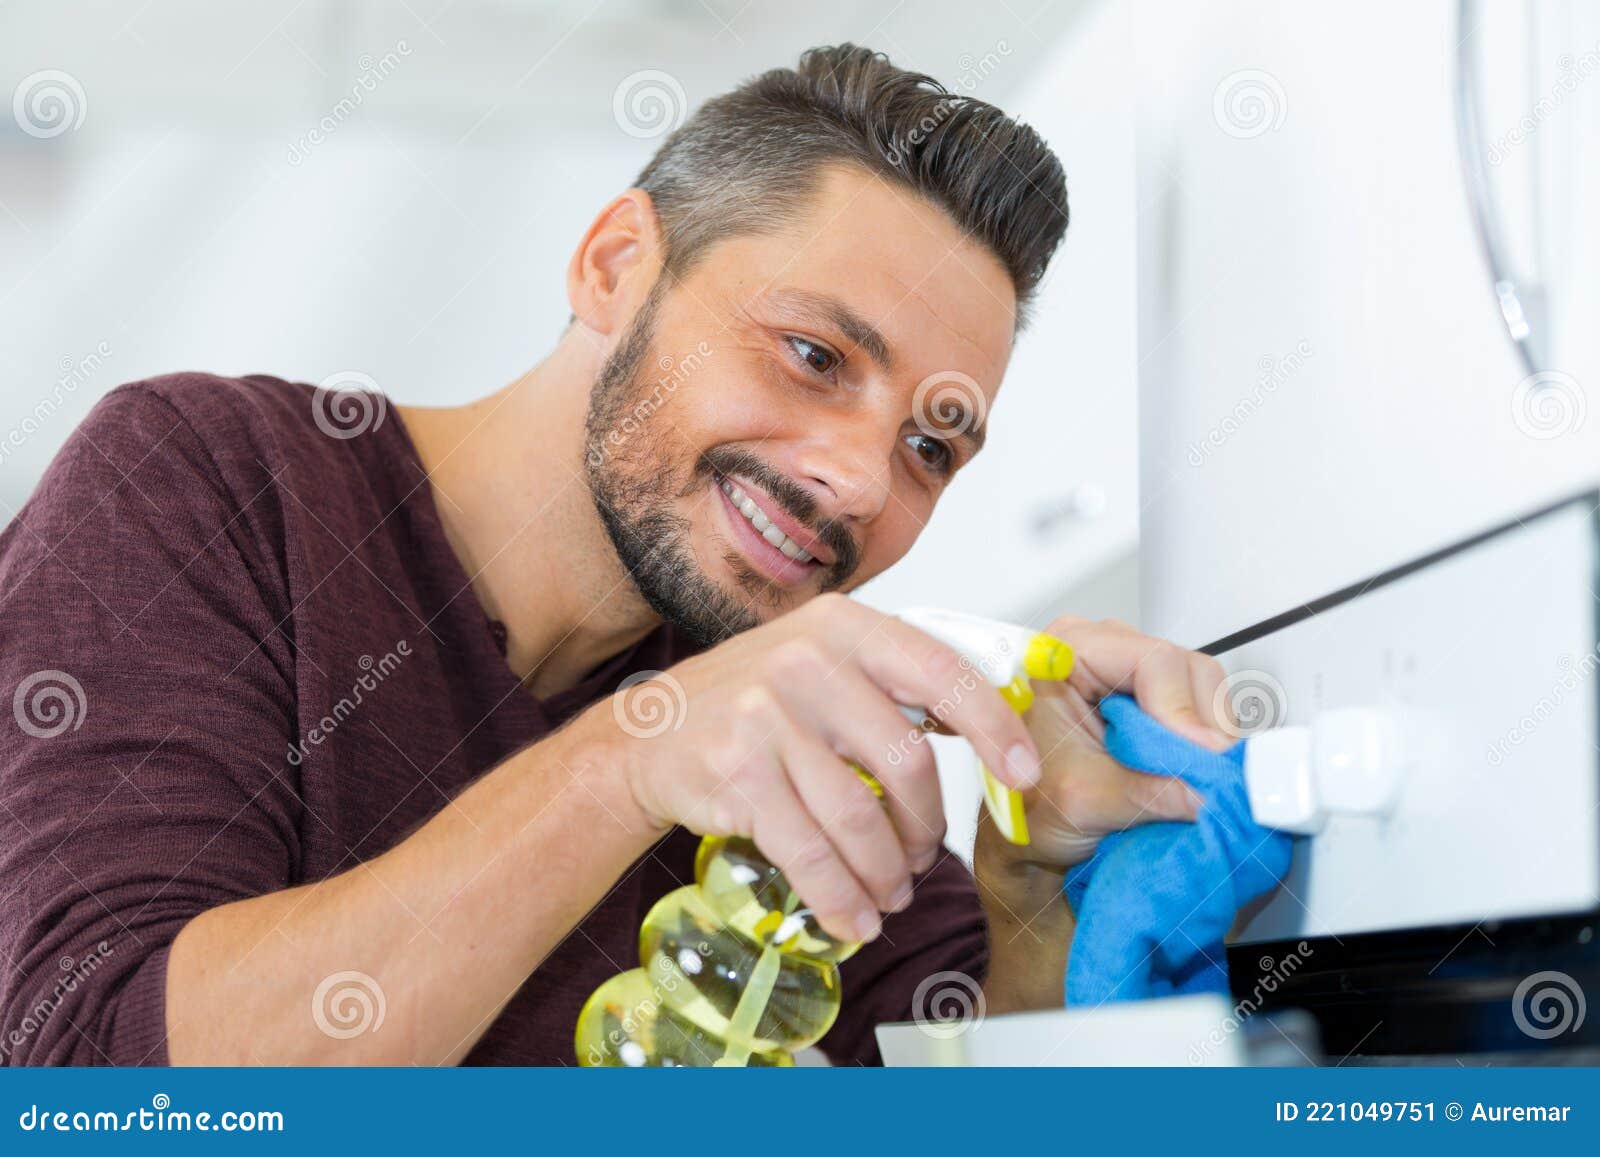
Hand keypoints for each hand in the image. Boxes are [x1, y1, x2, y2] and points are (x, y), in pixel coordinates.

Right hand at [585, 593, 1040, 943]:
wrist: (649, 733)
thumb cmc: (755, 702)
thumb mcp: (824, 663)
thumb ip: (895, 686)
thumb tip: (996, 728)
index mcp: (845, 627)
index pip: (942, 670)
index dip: (995, 725)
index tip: (1027, 774)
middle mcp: (807, 660)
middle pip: (908, 760)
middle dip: (927, 827)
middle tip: (924, 859)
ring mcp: (767, 715)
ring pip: (860, 816)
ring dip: (886, 871)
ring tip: (890, 892)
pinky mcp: (737, 772)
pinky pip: (810, 851)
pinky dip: (840, 896)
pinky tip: (852, 916)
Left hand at [997, 617, 1234, 873]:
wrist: (1029, 827)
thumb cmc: (1033, 803)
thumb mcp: (1085, 800)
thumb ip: (1149, 792)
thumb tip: (1213, 792)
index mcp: (1068, 653)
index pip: (1152, 660)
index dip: (1183, 710)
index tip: (1202, 758)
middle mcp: (1105, 650)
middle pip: (1188, 670)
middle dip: (1204, 727)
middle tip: (1204, 777)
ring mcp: (1134, 672)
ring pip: (1205, 690)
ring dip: (1210, 740)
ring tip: (1194, 780)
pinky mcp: (1157, 698)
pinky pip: (1205, 711)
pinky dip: (1208, 746)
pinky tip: (1193, 773)